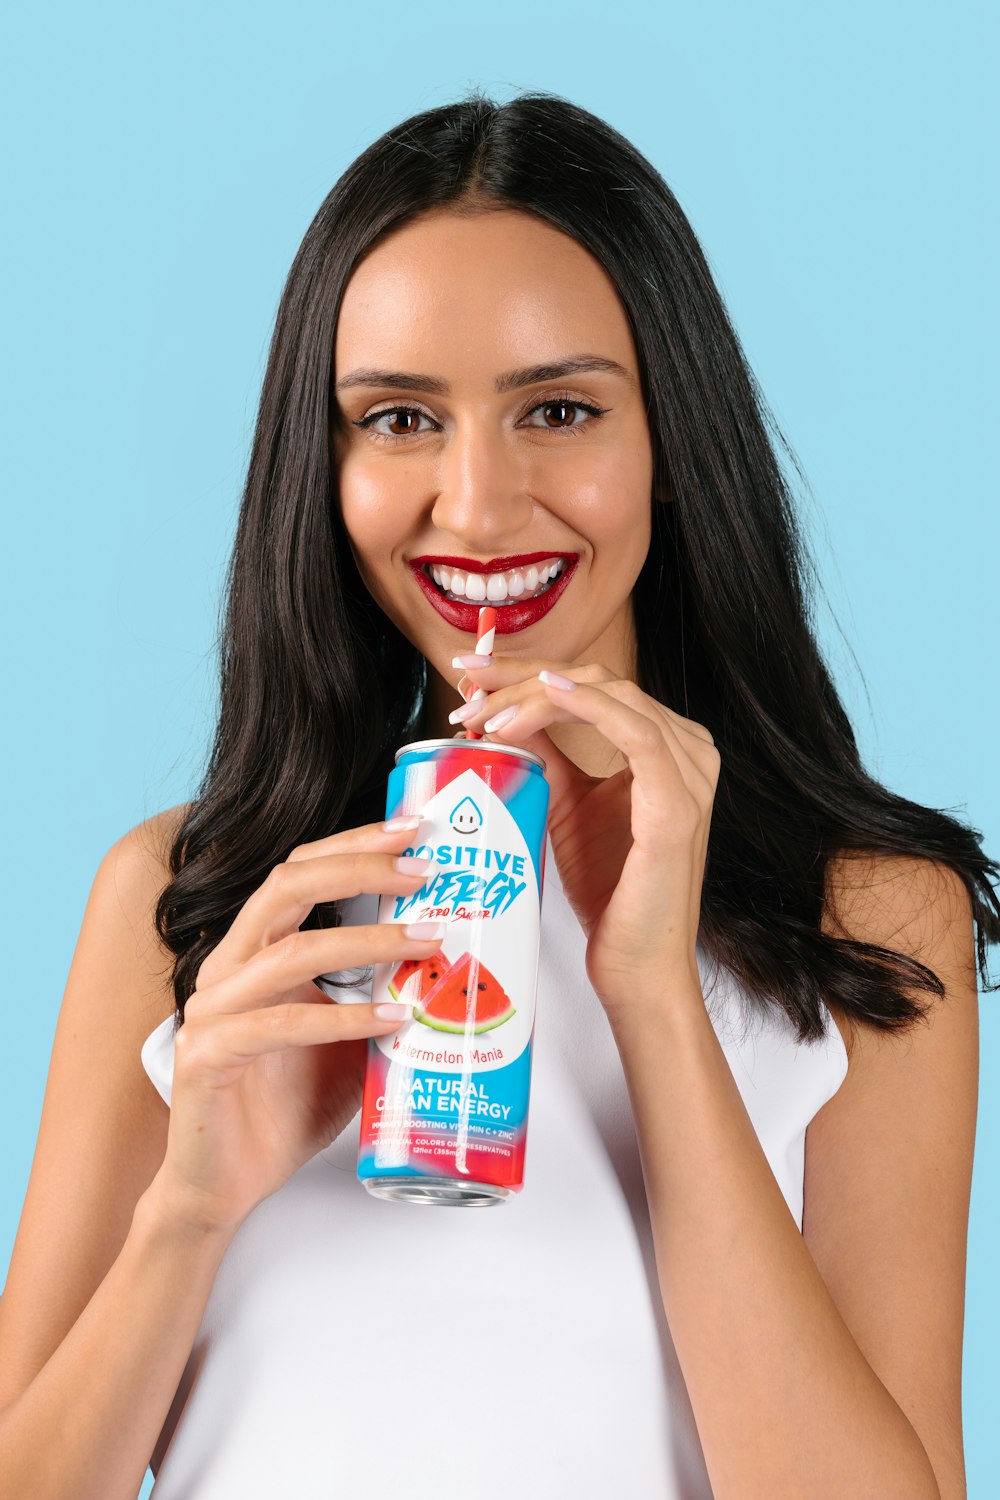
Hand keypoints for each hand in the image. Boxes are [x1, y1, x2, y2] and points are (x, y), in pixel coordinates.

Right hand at [151, 820, 443, 1234]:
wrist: (224, 1187)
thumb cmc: (284, 1108)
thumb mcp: (349, 1042)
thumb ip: (383, 998)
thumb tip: (460, 971)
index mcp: (256, 950)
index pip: (300, 870)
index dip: (355, 843)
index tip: (418, 829)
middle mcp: (229, 966)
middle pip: (288, 884)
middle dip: (361, 865)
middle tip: (427, 868)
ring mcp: (214, 1009)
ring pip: (293, 950)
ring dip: (370, 940)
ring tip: (431, 941)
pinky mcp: (208, 1056)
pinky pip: (281, 1023)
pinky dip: (342, 1018)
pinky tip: (392, 1019)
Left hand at [452, 658, 720, 1015]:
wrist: (636, 964)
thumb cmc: (610, 891)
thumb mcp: (566, 805)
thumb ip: (546, 755)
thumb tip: (502, 712)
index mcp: (665, 746)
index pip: (593, 685)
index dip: (527, 671)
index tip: (470, 677)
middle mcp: (688, 749)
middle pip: (599, 680)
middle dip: (523, 674)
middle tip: (466, 683)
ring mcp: (689, 774)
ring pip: (610, 696)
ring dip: (538, 693)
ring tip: (484, 710)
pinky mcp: (677, 806)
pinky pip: (634, 733)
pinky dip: (589, 706)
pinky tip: (546, 693)